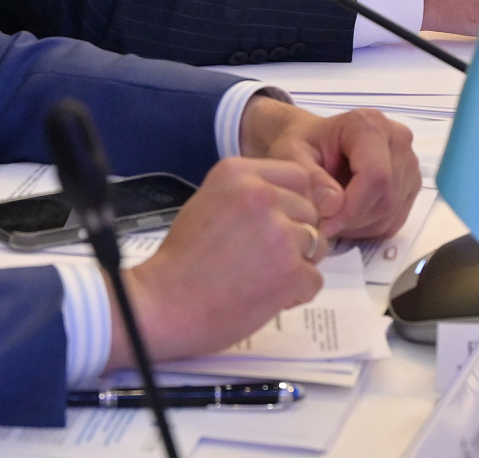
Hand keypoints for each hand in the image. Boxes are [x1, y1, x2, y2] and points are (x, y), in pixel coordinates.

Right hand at [110, 157, 324, 370]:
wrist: (160, 305)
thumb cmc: (181, 261)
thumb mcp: (209, 202)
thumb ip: (250, 195)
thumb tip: (296, 203)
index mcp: (238, 173)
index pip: (299, 177)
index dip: (293, 204)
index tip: (275, 224)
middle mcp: (261, 195)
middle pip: (310, 211)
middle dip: (296, 236)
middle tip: (262, 259)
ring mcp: (278, 233)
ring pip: (317, 245)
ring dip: (297, 265)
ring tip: (260, 278)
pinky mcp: (289, 272)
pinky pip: (314, 279)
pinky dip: (296, 293)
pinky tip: (265, 296)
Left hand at [238, 96, 420, 240]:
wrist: (316, 142)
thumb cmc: (304, 144)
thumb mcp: (293, 155)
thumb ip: (310, 178)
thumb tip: (333, 205)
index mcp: (370, 125)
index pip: (376, 175)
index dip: (352, 208)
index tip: (325, 224)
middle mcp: (397, 139)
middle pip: (386, 197)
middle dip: (352, 219)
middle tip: (323, 224)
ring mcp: (408, 163)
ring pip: (391, 213)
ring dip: (359, 226)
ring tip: (332, 217)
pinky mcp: (410, 184)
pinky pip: (395, 220)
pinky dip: (369, 228)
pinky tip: (347, 217)